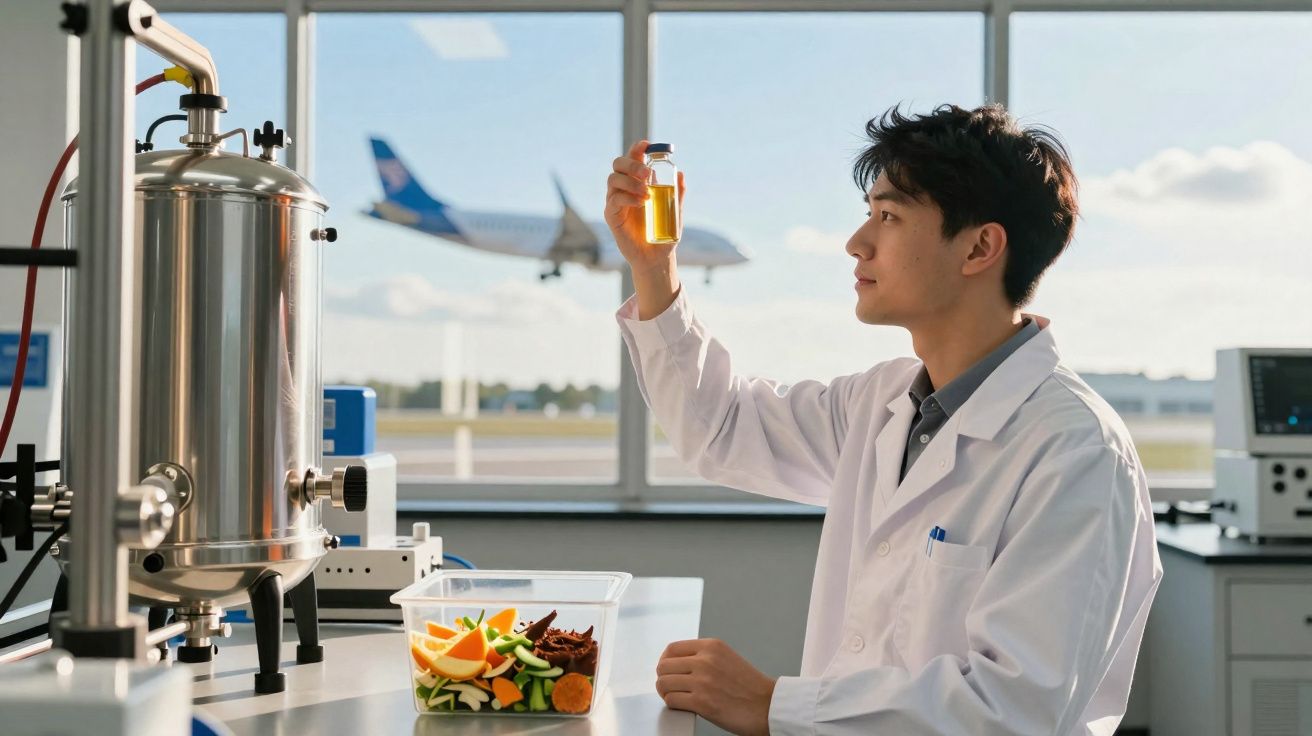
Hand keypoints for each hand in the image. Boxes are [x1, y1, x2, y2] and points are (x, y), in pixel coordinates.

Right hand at [605, 140, 686, 318]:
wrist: (656, 257)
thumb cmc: (664, 232)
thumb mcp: (675, 210)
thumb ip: (677, 193)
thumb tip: (681, 173)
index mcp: (638, 182)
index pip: (633, 158)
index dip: (637, 149)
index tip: (647, 145)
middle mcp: (624, 188)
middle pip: (618, 164)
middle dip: (632, 163)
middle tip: (647, 174)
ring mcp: (615, 201)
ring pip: (613, 179)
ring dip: (630, 182)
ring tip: (647, 194)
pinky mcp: (611, 215)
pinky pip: (614, 200)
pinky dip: (628, 198)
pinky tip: (642, 203)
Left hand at [655, 638, 775, 735]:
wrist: (768, 707)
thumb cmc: (750, 687)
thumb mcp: (727, 658)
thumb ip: (703, 656)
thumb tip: (676, 663)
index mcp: (712, 646)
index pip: (672, 648)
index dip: (665, 661)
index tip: (667, 670)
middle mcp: (705, 660)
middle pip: (664, 666)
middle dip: (664, 678)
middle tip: (670, 686)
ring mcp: (702, 681)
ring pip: (664, 683)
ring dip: (667, 692)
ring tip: (676, 697)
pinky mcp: (701, 702)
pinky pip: (671, 700)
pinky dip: (673, 704)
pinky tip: (683, 705)